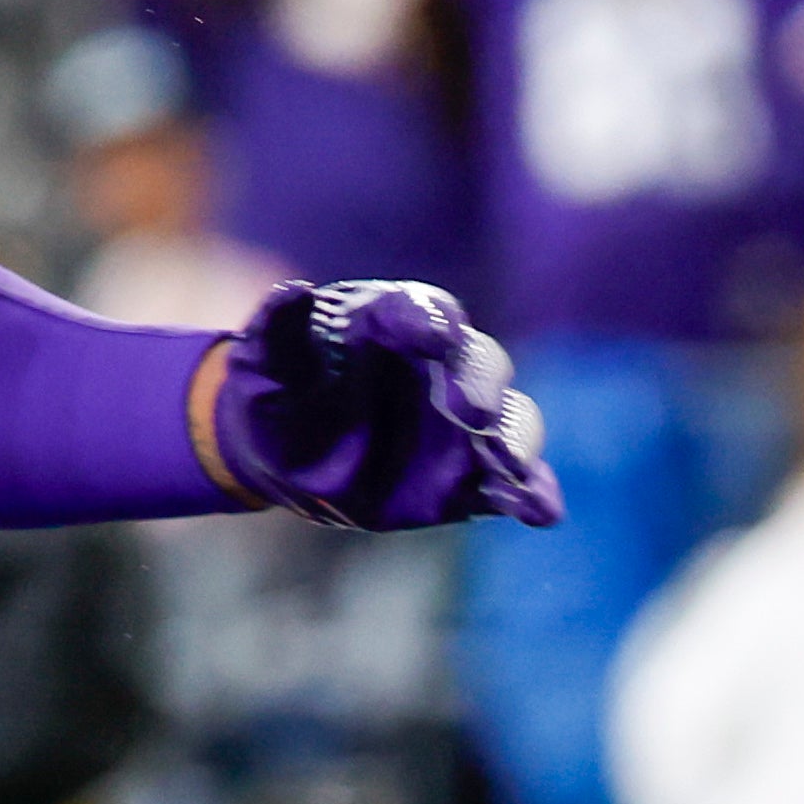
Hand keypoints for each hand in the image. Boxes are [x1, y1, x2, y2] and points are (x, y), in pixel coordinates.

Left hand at [203, 280, 563, 530]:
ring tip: (509, 464)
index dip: (430, 320)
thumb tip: (291, 293)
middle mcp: (440, 368)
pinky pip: (509, 484)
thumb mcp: (262, 358)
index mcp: (394, 323)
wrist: (277, 450)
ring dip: (516, 439)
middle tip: (468, 411)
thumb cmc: (274, 387)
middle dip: (480, 383)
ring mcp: (460, 425)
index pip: (423, 311)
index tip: (434, 335)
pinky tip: (541, 510)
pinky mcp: (467, 478)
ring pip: (510, 420)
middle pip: (480, 363)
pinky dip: (530, 494)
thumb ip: (278, 327)